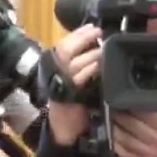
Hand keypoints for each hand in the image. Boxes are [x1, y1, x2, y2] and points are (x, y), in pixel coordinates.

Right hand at [47, 25, 101, 146]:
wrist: (65, 130)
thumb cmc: (74, 104)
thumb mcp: (78, 81)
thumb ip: (83, 65)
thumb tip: (98, 46)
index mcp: (55, 66)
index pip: (64, 44)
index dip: (78, 34)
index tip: (92, 26)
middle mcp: (53, 72)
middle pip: (66, 49)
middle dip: (82, 38)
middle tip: (98, 32)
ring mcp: (58, 83)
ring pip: (72, 62)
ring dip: (89, 53)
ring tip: (103, 47)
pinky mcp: (65, 95)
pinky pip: (77, 79)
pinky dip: (88, 71)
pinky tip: (99, 65)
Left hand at [111, 111, 156, 156]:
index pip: (144, 113)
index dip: (131, 107)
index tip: (123, 102)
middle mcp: (156, 139)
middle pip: (131, 124)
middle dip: (120, 115)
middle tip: (112, 109)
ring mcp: (147, 153)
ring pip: (124, 138)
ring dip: (115, 128)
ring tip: (110, 121)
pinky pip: (124, 153)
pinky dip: (115, 144)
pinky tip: (112, 138)